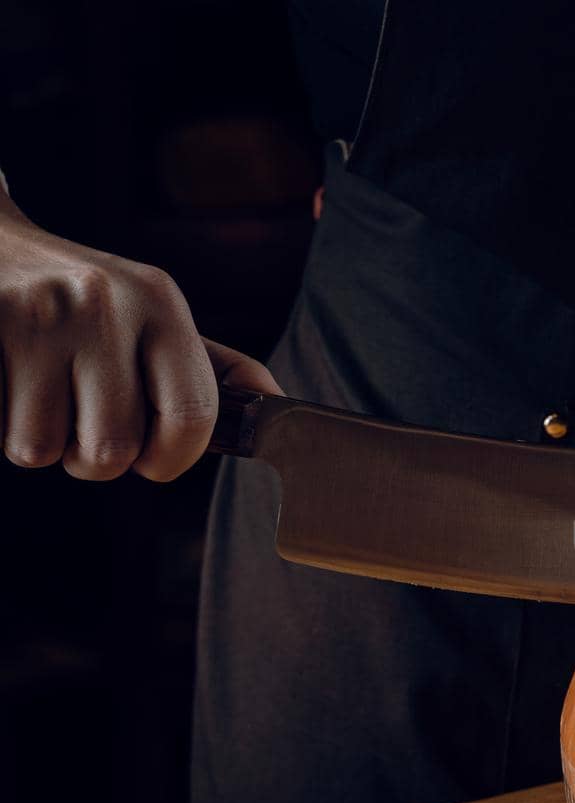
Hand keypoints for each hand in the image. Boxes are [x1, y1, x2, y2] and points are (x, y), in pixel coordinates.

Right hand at [0, 196, 281, 480]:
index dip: (174, 459)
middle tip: (85, 425)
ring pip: (40, 449)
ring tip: (42, 397)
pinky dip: (1, 425)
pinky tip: (11, 385)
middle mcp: (101, 303)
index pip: (193, 416)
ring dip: (40, 443)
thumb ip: (214, 367)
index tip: (155, 459)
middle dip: (96, 460)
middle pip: (112, 450)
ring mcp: (32, 316)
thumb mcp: (155, 315)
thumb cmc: (87, 299)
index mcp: (158, 301)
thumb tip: (275, 406)